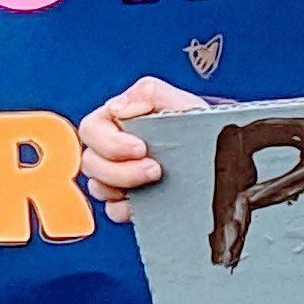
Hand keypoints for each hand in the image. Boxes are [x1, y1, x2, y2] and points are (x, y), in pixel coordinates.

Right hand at [80, 76, 208, 223]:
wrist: (212, 152)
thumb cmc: (191, 123)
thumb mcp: (177, 102)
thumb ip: (148, 93)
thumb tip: (117, 107)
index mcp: (113, 120)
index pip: (91, 130)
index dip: (111, 143)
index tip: (141, 148)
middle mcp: (107, 149)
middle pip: (91, 163)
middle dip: (121, 170)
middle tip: (154, 170)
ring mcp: (112, 176)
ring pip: (98, 188)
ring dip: (125, 187)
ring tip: (156, 183)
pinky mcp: (122, 200)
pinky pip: (112, 210)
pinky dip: (129, 208)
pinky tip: (151, 200)